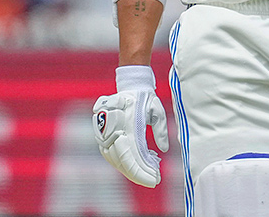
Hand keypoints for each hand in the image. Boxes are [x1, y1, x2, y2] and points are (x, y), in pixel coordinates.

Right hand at [93, 65, 168, 186]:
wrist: (130, 87)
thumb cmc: (146, 98)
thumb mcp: (158, 111)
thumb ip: (161, 130)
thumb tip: (164, 149)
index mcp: (127, 125)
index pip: (132, 155)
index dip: (142, 171)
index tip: (155, 179)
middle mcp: (113, 131)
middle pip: (123, 161)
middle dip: (138, 174)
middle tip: (153, 182)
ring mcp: (105, 135)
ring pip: (115, 161)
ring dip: (130, 171)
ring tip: (146, 177)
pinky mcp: (103, 137)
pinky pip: (110, 156)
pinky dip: (122, 165)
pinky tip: (135, 170)